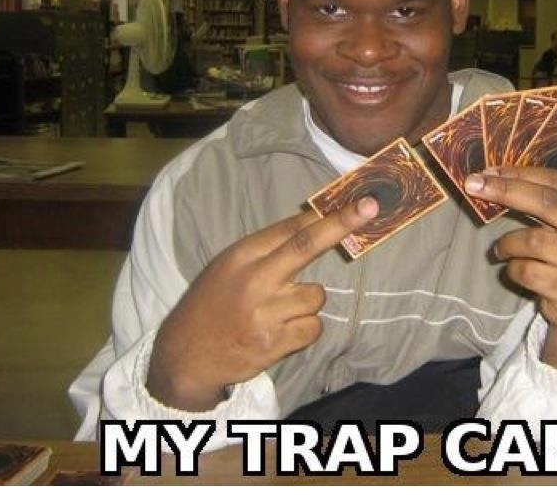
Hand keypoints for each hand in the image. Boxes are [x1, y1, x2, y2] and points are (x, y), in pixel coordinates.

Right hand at [146, 197, 377, 410]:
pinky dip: (304, 329)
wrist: (186, 354)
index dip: (326, 213)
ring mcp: (265, 312)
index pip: (291, 228)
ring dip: (307, 304)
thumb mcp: (229, 267)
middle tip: (370, 208)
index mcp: (242, 255)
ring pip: (316, 296)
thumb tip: (315, 225)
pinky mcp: (273, 343)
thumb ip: (267, 250)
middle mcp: (254, 279)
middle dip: (341, 223)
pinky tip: (281, 332)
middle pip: (306, 245)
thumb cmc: (213, 304)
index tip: (357, 201)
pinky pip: (313, 327)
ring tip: (280, 312)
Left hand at [464, 167, 556, 369]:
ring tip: (501, 250)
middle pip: (547, 203)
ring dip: (507, 243)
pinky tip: (516, 269)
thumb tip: (493, 175)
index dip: (521, 174)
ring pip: (532, 240)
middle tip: (473, 185)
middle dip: (506, 191)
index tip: (489, 169)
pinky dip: (513, 268)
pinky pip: (527, 270)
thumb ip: (546, 200)